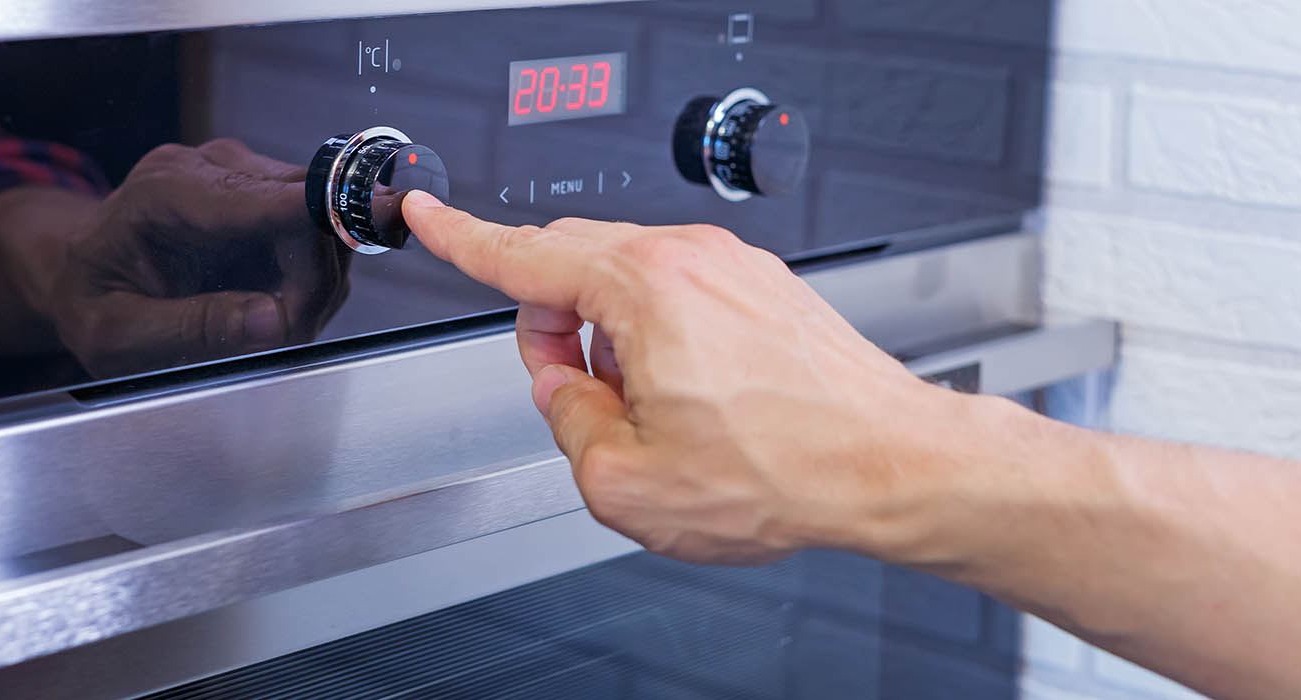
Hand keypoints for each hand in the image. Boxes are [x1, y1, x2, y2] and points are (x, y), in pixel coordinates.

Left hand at [0, 138, 351, 376]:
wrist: (79, 273)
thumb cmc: (90, 301)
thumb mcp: (118, 334)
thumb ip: (192, 327)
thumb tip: (271, 321)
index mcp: (165, 191)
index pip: (266, 198)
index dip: (321, 224)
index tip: (371, 233)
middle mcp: (208, 167)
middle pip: (306, 209)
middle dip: (313, 282)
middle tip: (287, 337)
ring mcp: (239, 174)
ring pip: (320, 220)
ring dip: (316, 282)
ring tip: (273, 327)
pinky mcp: (261, 193)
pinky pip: (314, 230)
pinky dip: (311, 275)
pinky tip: (275, 305)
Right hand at [403, 191, 960, 565]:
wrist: (888, 462)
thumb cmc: (783, 470)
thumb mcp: (624, 482)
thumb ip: (564, 422)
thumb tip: (562, 388)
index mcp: (642, 289)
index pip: (519, 254)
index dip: (458, 237)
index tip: (428, 213)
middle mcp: (688, 258)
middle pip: (570, 264)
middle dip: (548, 324)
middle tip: (569, 390)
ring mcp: (730, 266)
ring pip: (624, 282)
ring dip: (608, 338)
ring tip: (649, 409)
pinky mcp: (759, 285)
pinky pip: (676, 292)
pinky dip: (657, 336)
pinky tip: (691, 396)